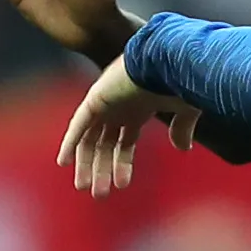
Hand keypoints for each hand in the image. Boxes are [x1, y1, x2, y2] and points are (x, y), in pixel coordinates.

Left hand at [62, 55, 180, 193]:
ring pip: (90, 138)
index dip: (122, 164)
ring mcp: (107, 101)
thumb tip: (183, 148)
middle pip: (104, 143)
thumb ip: (182, 128)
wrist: (171, 57)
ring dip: (86, 163)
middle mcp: (120, 106)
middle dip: (101, 169)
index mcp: (139, 108)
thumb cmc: (183, 78)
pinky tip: (63, 162)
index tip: (122, 185)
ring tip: (84, 187)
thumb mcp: (186, 109)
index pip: (125, 141)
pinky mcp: (97, 97)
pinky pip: (79, 123)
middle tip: (98, 193)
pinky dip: (71, 141)